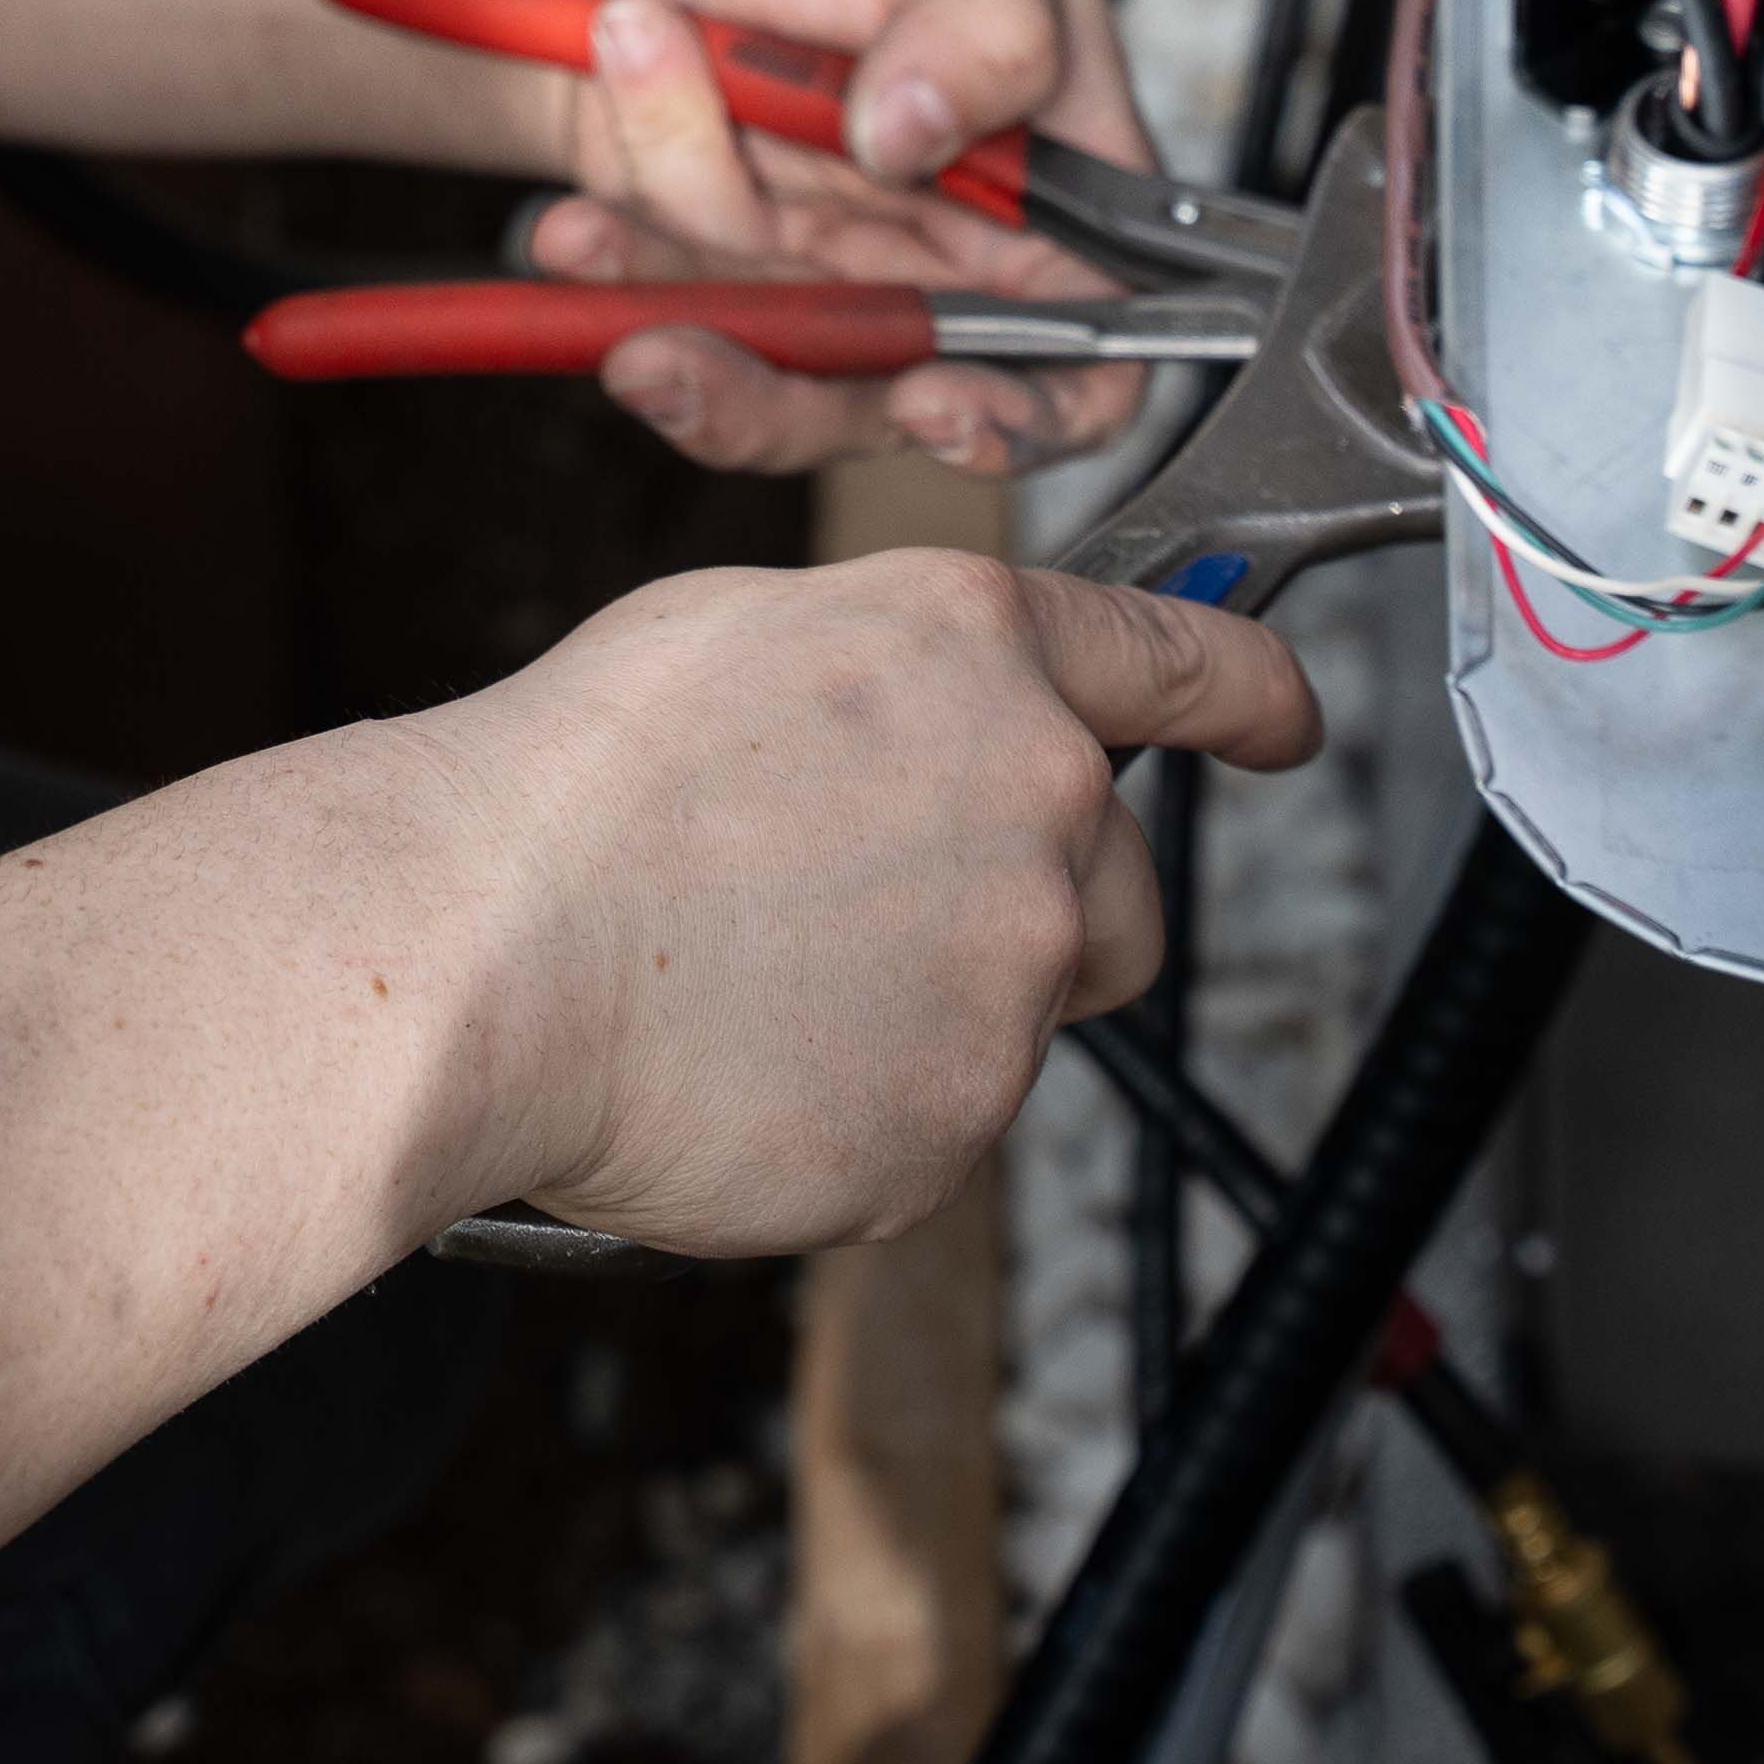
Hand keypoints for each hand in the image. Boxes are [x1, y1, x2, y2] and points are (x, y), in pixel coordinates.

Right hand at [413, 547, 1318, 1254]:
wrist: (478, 953)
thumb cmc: (571, 784)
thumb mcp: (743, 635)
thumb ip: (896, 678)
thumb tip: (926, 727)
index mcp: (982, 651)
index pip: (1188, 660)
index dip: (1255, 695)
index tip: (1285, 720)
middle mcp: (1040, 802)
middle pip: (1123, 891)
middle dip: (1042, 911)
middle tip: (871, 918)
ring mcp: (1011, 976)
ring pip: (1016, 1017)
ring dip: (922, 1013)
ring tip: (749, 988)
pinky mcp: (955, 1128)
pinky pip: (931, 1127)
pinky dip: (853, 1111)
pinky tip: (739, 1066)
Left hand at [522, 0, 1158, 476]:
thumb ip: (982, 23)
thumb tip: (918, 131)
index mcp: (1059, 204)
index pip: (1089, 365)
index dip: (1028, 418)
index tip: (930, 400)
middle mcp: (949, 271)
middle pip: (892, 405)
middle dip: (767, 392)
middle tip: (667, 354)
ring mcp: (830, 289)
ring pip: (758, 370)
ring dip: (661, 280)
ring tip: (603, 162)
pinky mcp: (720, 286)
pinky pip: (659, 321)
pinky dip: (608, 265)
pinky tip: (575, 216)